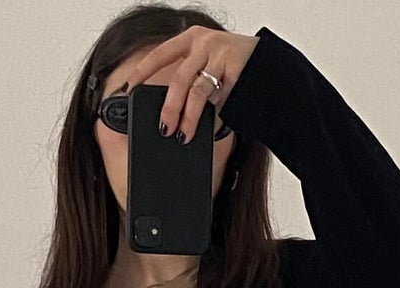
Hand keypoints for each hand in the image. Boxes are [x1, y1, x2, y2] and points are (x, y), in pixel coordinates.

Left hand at [119, 25, 259, 143]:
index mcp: (192, 39)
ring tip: (182, 135)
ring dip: (187, 117)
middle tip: (163, 128)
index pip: (160, 54)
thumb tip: (168, 115)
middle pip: (178, 78)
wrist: (271, 66)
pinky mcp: (234, 67)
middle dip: (169, 107)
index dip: (142, 71)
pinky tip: (207, 126)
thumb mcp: (208, 70)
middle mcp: (203, 42)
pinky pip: (217, 96)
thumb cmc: (236, 71)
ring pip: (196, 91)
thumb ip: (191, 83)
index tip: (128, 87)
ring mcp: (219, 53)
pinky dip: (210, 114)